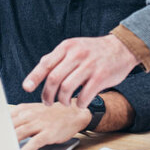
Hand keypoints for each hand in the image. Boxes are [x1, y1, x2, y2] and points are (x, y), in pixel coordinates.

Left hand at [11, 100, 90, 149]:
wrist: (74, 112)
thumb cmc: (52, 113)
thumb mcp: (34, 110)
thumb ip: (18, 117)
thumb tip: (0, 126)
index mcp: (25, 108)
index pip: (4, 117)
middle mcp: (30, 114)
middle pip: (10, 126)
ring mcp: (39, 123)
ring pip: (19, 133)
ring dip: (8, 144)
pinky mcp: (48, 133)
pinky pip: (33, 143)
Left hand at [22, 34, 137, 107]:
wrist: (122, 48)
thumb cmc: (95, 50)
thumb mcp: (75, 46)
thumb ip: (58, 57)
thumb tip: (39, 70)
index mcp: (67, 46)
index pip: (46, 63)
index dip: (34, 77)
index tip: (26, 88)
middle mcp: (77, 54)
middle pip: (53, 79)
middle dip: (47, 95)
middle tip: (48, 102)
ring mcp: (89, 65)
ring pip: (66, 89)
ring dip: (62, 101)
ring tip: (65, 103)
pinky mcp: (100, 77)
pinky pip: (83, 96)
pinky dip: (79, 103)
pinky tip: (80, 103)